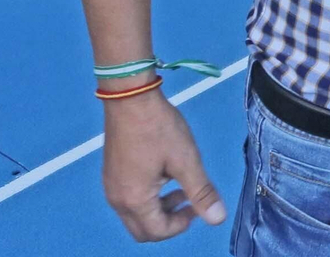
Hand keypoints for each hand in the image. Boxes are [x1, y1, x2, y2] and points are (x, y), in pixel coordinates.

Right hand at [101, 90, 226, 241]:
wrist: (130, 99)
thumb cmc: (159, 129)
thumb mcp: (186, 160)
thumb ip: (201, 192)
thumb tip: (218, 219)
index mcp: (134, 200)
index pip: (158, 231)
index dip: (181, 225)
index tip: (198, 208)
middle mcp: (117, 199)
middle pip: (143, 230)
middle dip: (168, 223)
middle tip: (189, 203)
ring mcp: (110, 186)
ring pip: (135, 215)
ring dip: (159, 210)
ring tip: (180, 188)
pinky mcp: (111, 173)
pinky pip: (128, 199)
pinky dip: (147, 198)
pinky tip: (163, 175)